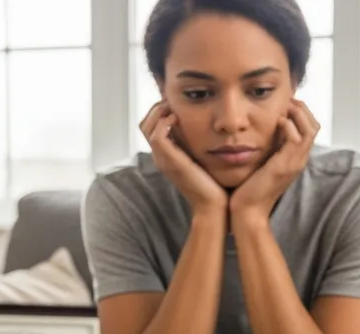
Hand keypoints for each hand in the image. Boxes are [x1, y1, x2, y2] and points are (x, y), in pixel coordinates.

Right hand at [139, 101, 227, 219]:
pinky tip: (178, 118)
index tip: (177, 102)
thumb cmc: (214, 184)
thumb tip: (209, 126)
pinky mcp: (169, 161)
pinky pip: (157, 135)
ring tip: (175, 107)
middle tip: (174, 101)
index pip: (151, 126)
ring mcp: (162, 159)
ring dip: (160, 112)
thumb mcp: (204, 158)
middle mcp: (160, 157)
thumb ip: (199, 143)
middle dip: (158, 107)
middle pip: (144, 123)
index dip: (160, 110)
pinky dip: (164, 122)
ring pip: (147, 126)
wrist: (214, 206)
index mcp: (166, 155)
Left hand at [229, 100, 317, 222]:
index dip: (300, 112)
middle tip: (286, 99)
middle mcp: (299, 160)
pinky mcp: (284, 166)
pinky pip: (296, 139)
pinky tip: (277, 120)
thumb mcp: (261, 162)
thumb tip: (261, 129)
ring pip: (310, 129)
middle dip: (302, 108)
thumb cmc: (249, 188)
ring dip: (297, 113)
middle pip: (314, 125)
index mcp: (295, 159)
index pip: (310, 128)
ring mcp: (294, 163)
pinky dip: (289, 125)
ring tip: (283, 106)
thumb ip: (266, 147)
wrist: (247, 211)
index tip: (285, 102)